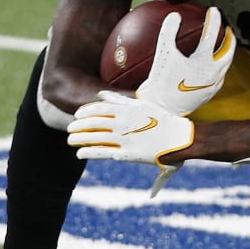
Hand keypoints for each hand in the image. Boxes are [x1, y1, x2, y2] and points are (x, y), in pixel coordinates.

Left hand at [67, 91, 195, 173]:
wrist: (179, 138)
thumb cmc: (163, 119)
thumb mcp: (142, 104)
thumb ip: (120, 99)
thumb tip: (101, 94)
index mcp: (126, 110)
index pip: (98, 109)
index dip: (85, 113)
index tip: (76, 116)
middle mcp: (122, 123)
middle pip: (93, 123)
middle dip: (78, 126)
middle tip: (69, 129)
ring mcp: (124, 139)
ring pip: (94, 138)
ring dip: (79, 139)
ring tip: (70, 140)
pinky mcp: (128, 154)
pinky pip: (103, 152)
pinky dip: (89, 152)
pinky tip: (79, 153)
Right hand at [137, 8, 235, 115]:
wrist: (161, 109)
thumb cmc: (161, 82)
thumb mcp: (163, 54)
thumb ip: (168, 32)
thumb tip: (174, 15)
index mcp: (204, 62)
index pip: (212, 36)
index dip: (214, 20)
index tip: (213, 11)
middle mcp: (213, 74)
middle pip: (228, 53)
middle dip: (230, 39)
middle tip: (227, 30)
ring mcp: (212, 86)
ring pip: (225, 66)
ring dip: (225, 54)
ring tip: (222, 47)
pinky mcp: (208, 95)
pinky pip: (218, 78)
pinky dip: (218, 68)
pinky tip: (211, 68)